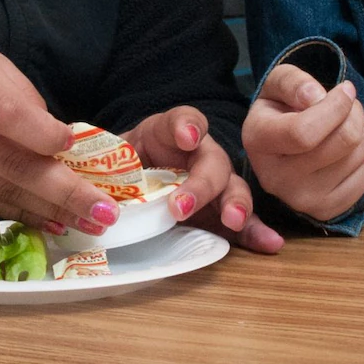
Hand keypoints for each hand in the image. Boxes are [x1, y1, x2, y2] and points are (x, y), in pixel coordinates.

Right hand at [0, 34, 110, 233]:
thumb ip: (14, 94)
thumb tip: (58, 141)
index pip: (4, 111)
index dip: (42, 134)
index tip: (71, 145)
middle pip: (10, 163)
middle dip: (64, 192)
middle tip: (105, 212)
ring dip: (48, 211)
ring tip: (89, 223)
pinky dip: (17, 213)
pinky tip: (48, 221)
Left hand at [120, 107, 282, 253]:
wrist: (125, 187)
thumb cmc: (120, 167)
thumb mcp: (108, 159)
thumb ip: (105, 166)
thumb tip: (92, 193)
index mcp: (168, 134)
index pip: (182, 120)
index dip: (186, 125)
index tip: (185, 137)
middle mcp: (198, 156)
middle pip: (212, 161)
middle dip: (202, 183)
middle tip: (182, 206)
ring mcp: (214, 186)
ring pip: (233, 189)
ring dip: (236, 205)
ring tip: (233, 221)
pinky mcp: (220, 214)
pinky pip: (243, 222)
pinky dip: (256, 233)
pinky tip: (270, 244)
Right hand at [243, 66, 363, 221]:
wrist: (281, 149)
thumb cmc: (280, 110)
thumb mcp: (277, 85)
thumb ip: (293, 81)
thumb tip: (317, 96)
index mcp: (258, 142)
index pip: (304, 132)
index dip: (335, 106)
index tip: (345, 89)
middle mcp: (275, 179)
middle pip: (341, 142)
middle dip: (354, 113)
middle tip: (348, 103)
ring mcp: (303, 200)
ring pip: (360, 153)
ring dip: (361, 129)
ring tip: (343, 125)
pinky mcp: (327, 210)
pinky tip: (345, 149)